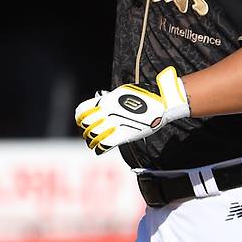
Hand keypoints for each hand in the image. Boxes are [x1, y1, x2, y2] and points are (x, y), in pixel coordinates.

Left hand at [74, 66, 189, 154]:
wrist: (161, 102)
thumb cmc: (145, 96)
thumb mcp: (123, 92)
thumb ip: (110, 99)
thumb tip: (102, 101)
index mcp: (106, 100)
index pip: (82, 111)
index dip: (80, 119)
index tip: (84, 122)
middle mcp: (107, 112)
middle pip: (86, 126)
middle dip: (86, 131)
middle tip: (91, 134)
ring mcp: (115, 124)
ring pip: (93, 137)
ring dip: (92, 141)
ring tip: (95, 143)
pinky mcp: (124, 135)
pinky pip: (104, 145)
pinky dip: (100, 148)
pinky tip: (101, 149)